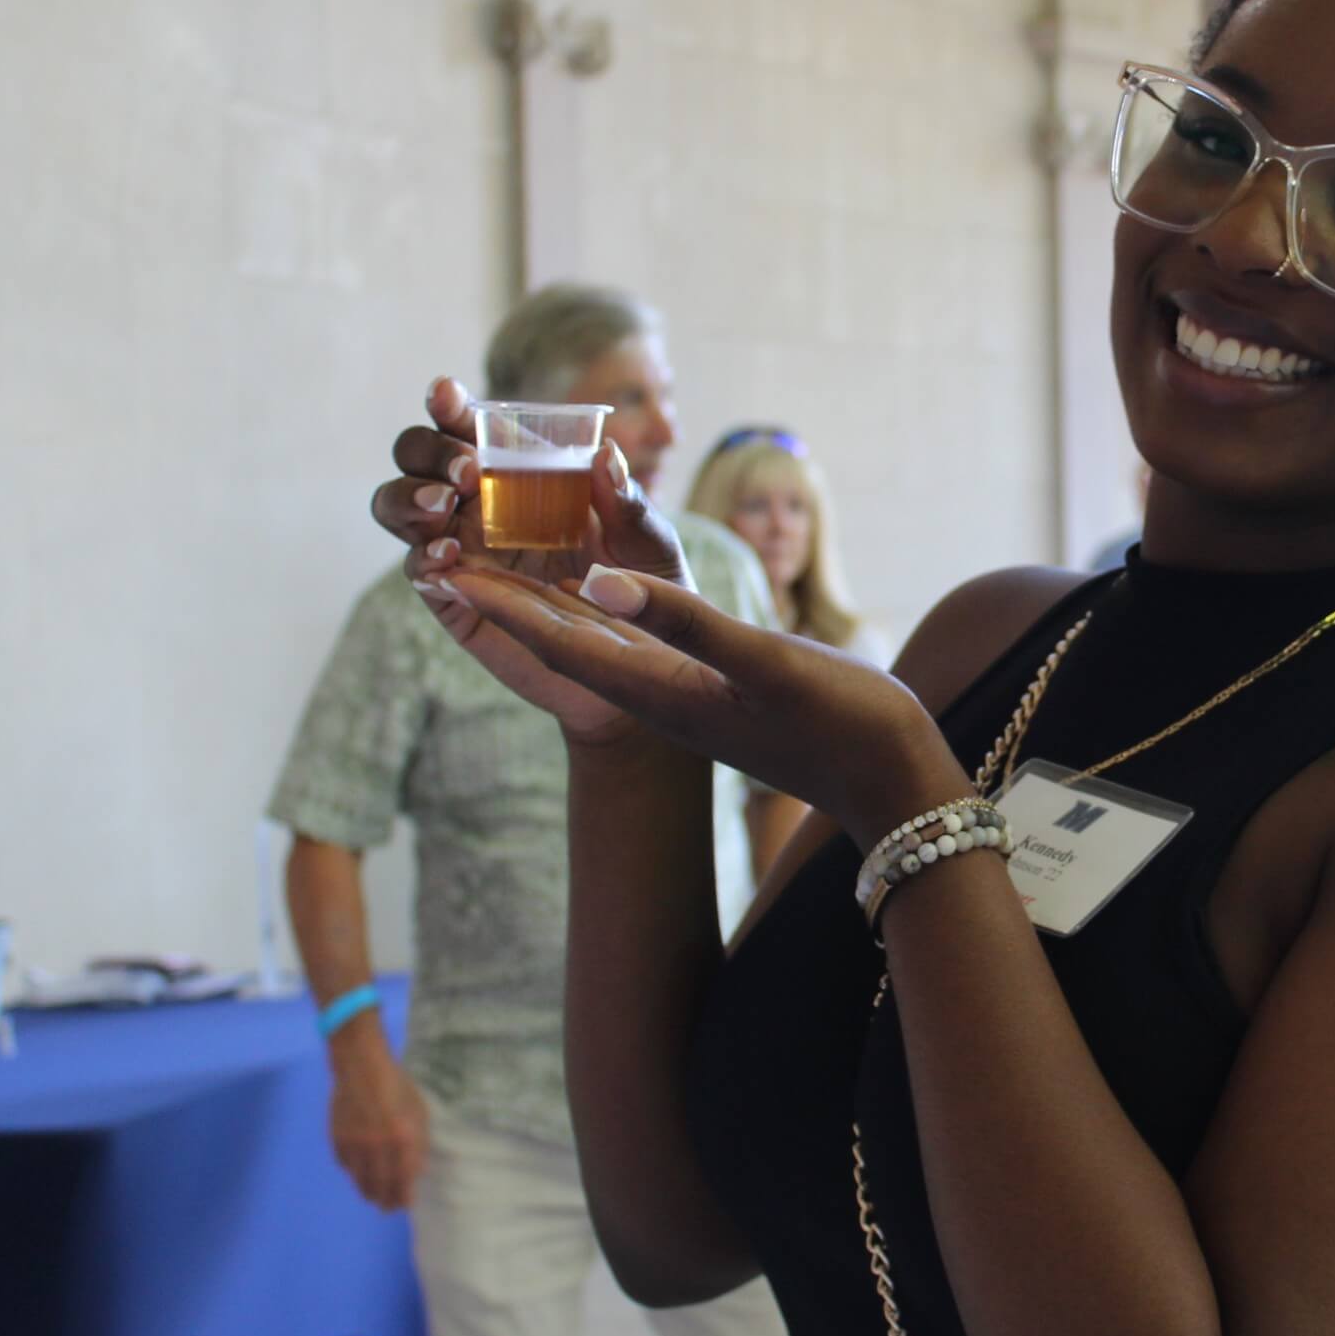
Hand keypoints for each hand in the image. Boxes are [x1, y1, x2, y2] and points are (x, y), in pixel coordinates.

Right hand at [329, 1040, 430, 1210]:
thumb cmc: (397, 1087)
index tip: (404, 1205)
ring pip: (360, 1180)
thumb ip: (418, 1144)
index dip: (403, 1196)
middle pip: (380, 1185)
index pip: (404, 1179)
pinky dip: (354, 1171)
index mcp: (403, 1137)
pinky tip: (360, 1171)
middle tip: (388, 1207)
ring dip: (368, 1191)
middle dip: (385, 1200)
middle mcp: (378, 1146)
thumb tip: (415, 1172)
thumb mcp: (419, 1112)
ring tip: (374, 1196)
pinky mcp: (337, 1140)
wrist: (361, 1067)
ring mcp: (355, 1144)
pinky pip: (346, 1166)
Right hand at [369, 377, 694, 740]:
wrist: (640, 667)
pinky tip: (448, 557)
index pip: (470, 427)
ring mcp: (461, 550)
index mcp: (521, 474)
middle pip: (416, 458)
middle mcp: (480, 504)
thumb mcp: (651, 546)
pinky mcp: (455, 600)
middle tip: (467, 472)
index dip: (449, 406)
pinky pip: (418, 571)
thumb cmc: (648, 592)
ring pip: (398, 508)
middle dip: (426, 451)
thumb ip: (629, 506)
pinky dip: (422, 557)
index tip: (447, 393)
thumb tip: (607, 454)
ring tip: (443, 506)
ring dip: (408, 497)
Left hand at [442, 564, 970, 844]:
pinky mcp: (716, 694)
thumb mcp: (765, 664)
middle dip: (501, 600)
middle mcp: (663, 699)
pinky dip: (606, 606)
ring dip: (545, 600)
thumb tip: (598, 577)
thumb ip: (685, 621)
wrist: (896, 781)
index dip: (496, 603)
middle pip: (564, 641)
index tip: (438, 567)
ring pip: (597, 640)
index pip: (559, 641)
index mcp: (663, 694)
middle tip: (442, 553)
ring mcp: (689, 700)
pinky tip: (601, 586)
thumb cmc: (844, 725)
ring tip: (498, 559)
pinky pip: (638, 643)